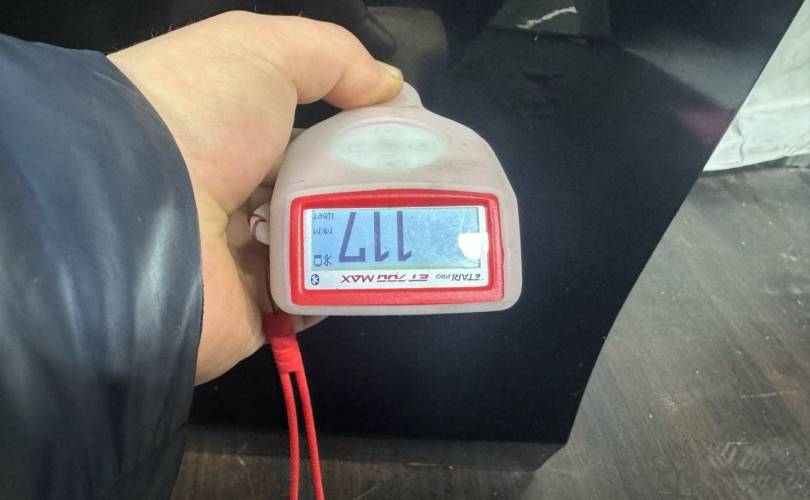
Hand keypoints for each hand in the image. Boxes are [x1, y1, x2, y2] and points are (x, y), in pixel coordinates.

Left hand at [108, 12, 402, 383]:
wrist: (136, 210)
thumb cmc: (198, 115)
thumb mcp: (261, 52)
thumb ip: (331, 56)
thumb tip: (391, 83)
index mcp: (223, 138)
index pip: (300, 138)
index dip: (351, 136)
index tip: (401, 140)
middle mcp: (226, 198)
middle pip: (312, 196)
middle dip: (363, 192)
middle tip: (419, 190)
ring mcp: (237, 261)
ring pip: (317, 250)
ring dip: (360, 239)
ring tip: (412, 228)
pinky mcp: (250, 314)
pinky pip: (310, 301)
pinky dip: (343, 287)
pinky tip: (381, 268)